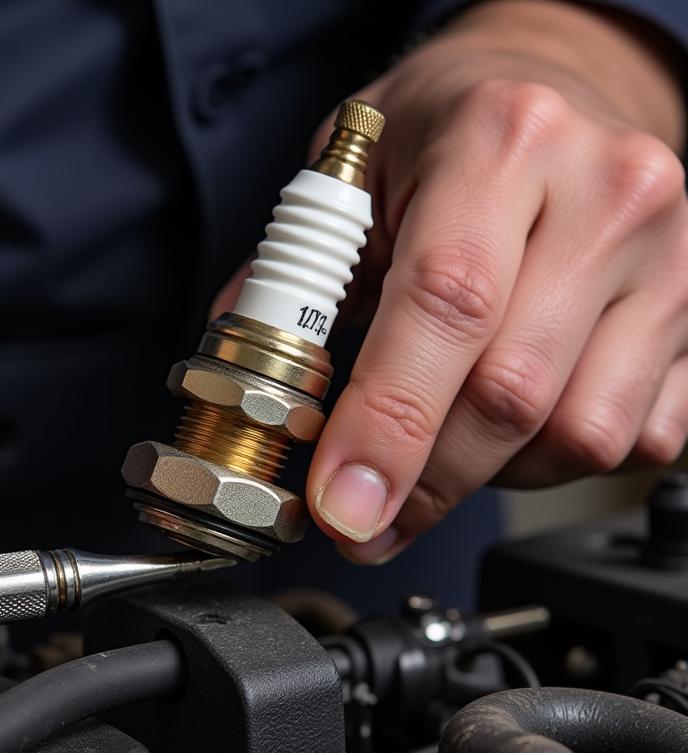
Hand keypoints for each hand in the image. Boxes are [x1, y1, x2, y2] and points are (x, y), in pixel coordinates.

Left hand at [218, 0, 686, 562]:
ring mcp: (669, 259)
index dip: (386, 427)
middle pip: (511, 395)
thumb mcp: (353, 178)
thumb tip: (254, 399)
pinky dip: (556, 465)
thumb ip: (298, 285)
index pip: (443, 308)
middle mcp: (606, 195)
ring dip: (490, 476)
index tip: (340, 504)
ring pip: (579, 436)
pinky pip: (636, 442)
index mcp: (502, 144)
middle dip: (422, 484)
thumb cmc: (449, 134)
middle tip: (362, 517)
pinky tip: (513, 429)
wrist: (563, 88)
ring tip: (442, 446)